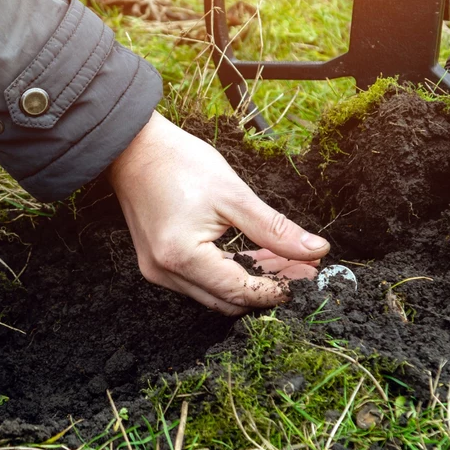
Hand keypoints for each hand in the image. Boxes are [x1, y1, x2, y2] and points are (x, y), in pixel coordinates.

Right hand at [107, 112, 329, 315]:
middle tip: (301, 269)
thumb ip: (275, 228)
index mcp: (182, 257)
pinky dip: (227, 272)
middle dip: (267, 288)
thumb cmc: (177, 163)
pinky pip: (199, 280)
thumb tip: (314, 250)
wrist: (134, 148)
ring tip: (284, 260)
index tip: (308, 276)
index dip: (278, 288)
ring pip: (214, 293)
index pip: (240, 291)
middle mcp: (165, 272)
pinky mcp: (157, 262)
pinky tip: (254, 255)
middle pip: (227, 301)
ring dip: (249, 281)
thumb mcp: (233, 194)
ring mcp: (157, 270)